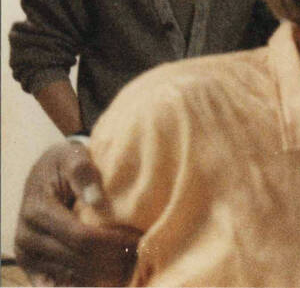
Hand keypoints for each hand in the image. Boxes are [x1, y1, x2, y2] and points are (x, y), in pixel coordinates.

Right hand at [14, 142, 139, 285]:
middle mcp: (27, 238)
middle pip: (78, 259)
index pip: (80, 236)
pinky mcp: (33, 267)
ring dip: (103, 275)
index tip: (137, 239)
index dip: (112, 242)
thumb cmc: (63, 162)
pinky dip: (84, 283)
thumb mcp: (72, 156)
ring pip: (71, 276)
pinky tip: (109, 279)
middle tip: (140, 256)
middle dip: (112, 260)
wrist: (43, 173)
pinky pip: (59, 284)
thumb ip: (84, 173)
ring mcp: (28, 256)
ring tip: (130, 266)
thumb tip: (97, 199)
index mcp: (37, 211)